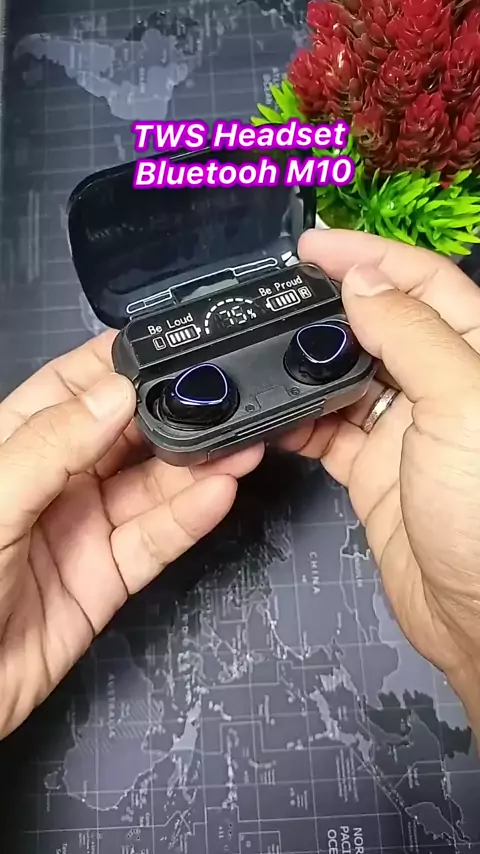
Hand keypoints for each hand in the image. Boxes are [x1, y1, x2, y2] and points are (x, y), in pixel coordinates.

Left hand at [0, 332, 263, 737]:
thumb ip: (51, 445)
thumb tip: (114, 393)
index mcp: (14, 447)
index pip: (72, 389)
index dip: (120, 368)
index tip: (170, 348)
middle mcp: (53, 482)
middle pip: (124, 437)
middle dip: (174, 416)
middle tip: (223, 398)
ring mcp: (82, 530)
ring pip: (150, 488)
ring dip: (197, 466)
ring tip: (240, 443)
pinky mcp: (105, 579)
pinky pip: (154, 541)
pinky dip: (189, 518)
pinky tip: (219, 492)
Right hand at [278, 228, 479, 738]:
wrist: (478, 616)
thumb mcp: (461, 405)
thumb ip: (411, 336)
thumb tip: (363, 281)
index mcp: (474, 355)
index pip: (420, 283)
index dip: (368, 256)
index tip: (311, 248)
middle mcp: (439, 384)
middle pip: (377, 325)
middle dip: (327, 306)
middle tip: (271, 295)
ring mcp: (403, 428)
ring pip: (344, 377)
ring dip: (303, 364)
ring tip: (256, 349)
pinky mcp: (372, 469)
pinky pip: (325, 431)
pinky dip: (294, 420)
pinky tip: (263, 411)